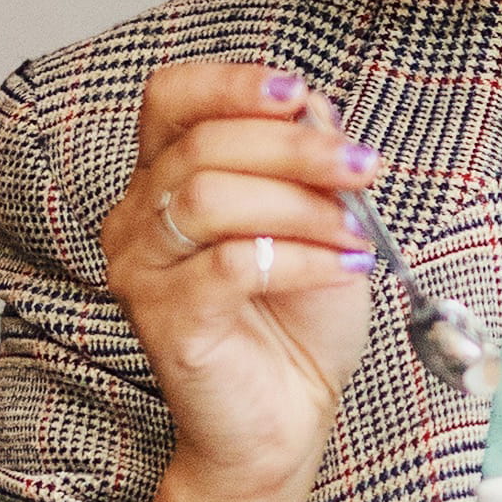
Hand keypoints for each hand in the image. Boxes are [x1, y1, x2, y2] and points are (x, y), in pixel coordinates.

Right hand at [96, 61, 380, 501]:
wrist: (290, 417)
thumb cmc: (299, 319)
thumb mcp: (319, 221)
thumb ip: (308, 162)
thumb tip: (313, 108)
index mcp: (163, 179)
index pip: (170, 99)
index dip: (231, 84)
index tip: (300, 93)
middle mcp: (136, 218)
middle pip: (203, 145)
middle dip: (297, 149)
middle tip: (364, 167)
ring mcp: (141, 270)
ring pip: (209, 198)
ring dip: (300, 205)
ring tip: (357, 232)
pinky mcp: (165, 321)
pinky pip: (230, 265)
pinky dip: (301, 258)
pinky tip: (346, 268)